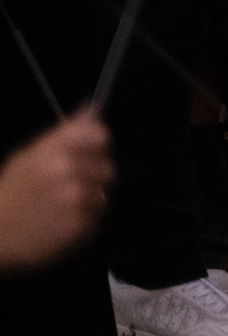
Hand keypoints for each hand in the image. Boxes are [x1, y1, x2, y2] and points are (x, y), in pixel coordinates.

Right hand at [0, 112, 115, 273]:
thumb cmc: (10, 192)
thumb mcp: (28, 155)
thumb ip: (64, 132)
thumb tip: (92, 108)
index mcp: (52, 150)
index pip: (100, 135)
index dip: (98, 144)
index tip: (91, 151)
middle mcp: (67, 172)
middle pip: (109, 168)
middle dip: (95, 176)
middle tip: (71, 185)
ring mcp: (75, 200)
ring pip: (104, 195)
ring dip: (90, 201)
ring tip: (62, 207)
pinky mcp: (79, 227)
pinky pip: (97, 219)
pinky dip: (84, 222)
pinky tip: (60, 222)